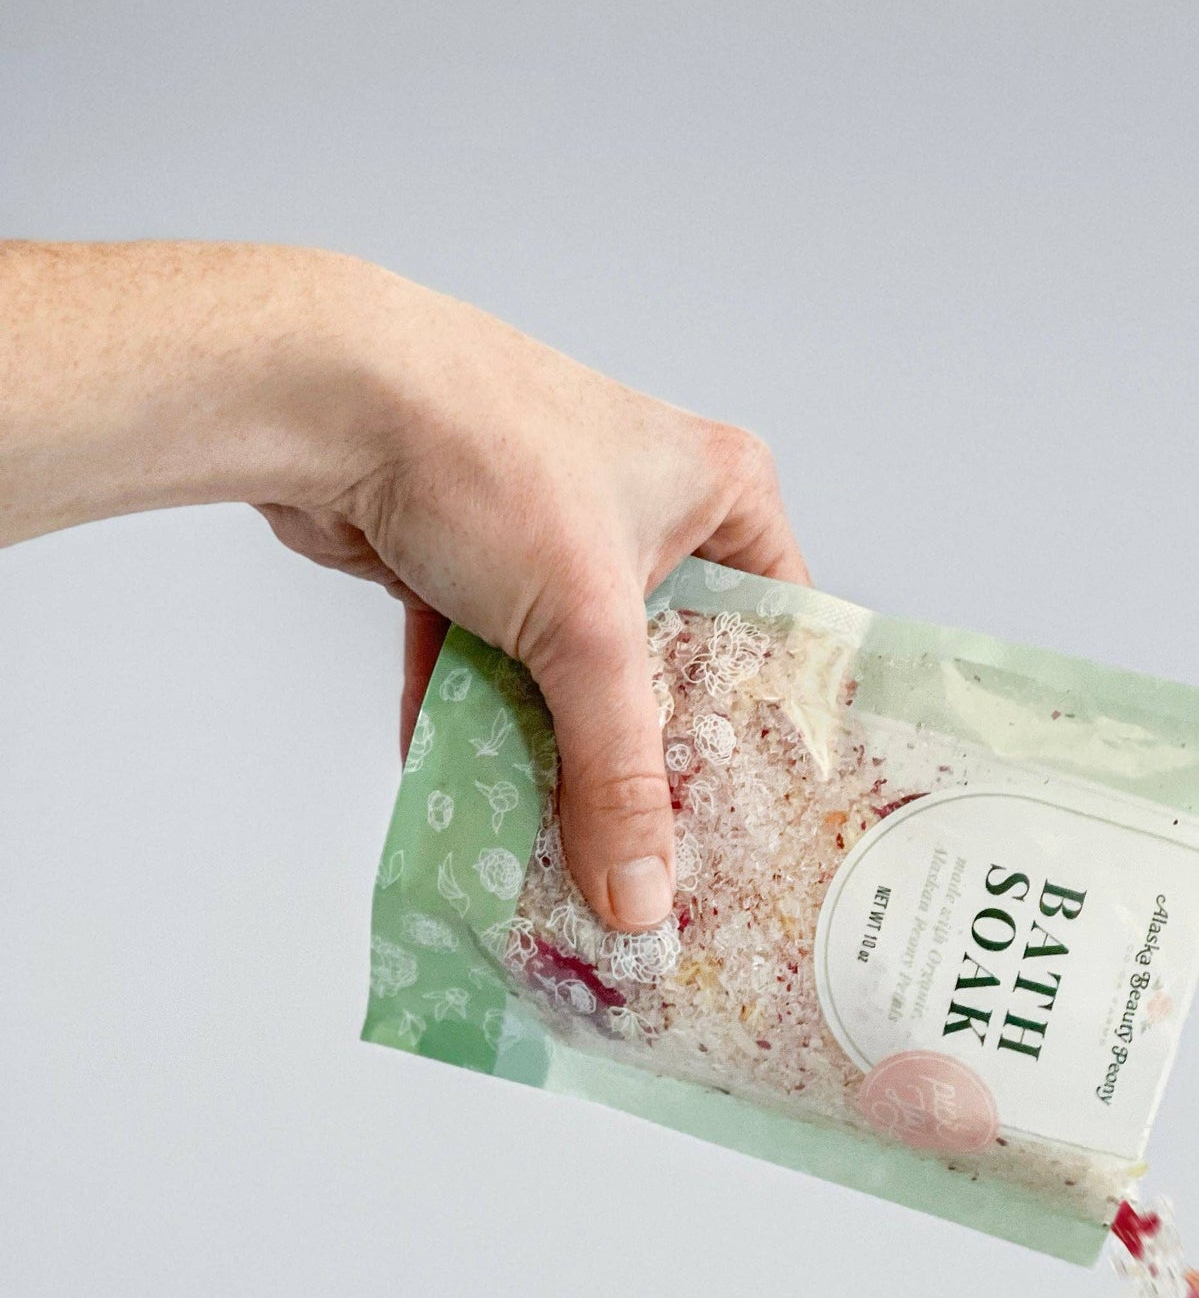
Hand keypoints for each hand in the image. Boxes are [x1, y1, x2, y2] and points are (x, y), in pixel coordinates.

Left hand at [0, 242, 807, 933]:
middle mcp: (645, 506)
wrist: (321, 396)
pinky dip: (476, 727)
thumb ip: (616, 777)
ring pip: (573, 677)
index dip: (770, 730)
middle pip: (670, 671)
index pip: (778, 630)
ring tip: (564, 853)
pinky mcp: (472, 561)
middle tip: (662, 860)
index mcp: (717, 491)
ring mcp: (554, 534)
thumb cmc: (484, 453)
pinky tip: (469, 803)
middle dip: (649, 763)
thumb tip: (641, 901)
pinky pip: (492, 669)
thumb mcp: (584, 634)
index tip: (765, 824)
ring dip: (556, 758)